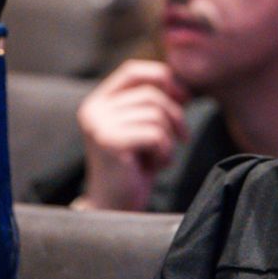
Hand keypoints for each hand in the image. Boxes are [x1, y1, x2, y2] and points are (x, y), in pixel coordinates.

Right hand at [75, 61, 190, 211]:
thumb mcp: (142, 128)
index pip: (133, 70)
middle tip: (182, 139)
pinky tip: (155, 167)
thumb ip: (151, 103)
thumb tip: (181, 84)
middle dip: (176, 116)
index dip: (163, 78)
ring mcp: (99, 125)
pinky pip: (155, 134)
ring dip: (169, 139)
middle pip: (151, 94)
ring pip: (156, 115)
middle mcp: (94, 110)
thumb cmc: (134, 168)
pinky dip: (165, 152)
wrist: (115, 208)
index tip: (184, 98)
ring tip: (159, 157)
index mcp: (99, 102)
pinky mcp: (110, 142)